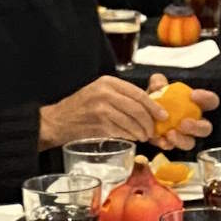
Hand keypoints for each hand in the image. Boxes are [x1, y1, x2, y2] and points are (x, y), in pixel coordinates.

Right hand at [41, 74, 158, 145]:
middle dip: (149, 121)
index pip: (138, 93)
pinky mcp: (99, 124)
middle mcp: (105, 93)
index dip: (153, 105)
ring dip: (141, 132)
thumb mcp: (99, 92)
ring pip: (131, 121)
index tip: (163, 114)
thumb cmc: (80, 108)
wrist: (57, 121)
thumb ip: (121, 96)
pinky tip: (132, 138)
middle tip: (153, 130)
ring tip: (143, 136)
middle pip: (137, 108)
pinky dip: (130, 136)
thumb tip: (149, 106)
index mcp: (107, 82)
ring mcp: (101, 109)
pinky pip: (122, 131)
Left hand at [144, 73, 217, 150]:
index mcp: (196, 105)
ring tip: (170, 134)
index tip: (193, 95)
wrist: (142, 111)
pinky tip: (160, 141)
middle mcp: (194, 122)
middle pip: (206, 129)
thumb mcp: (156, 87)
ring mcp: (183, 136)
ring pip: (190, 143)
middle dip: (197, 127)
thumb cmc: (156, 98)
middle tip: (184, 123)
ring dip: (182, 140)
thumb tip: (159, 84)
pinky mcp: (170, 143)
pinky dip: (166, 144)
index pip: (211, 101)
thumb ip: (158, 82)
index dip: (207, 99)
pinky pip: (172, 147)